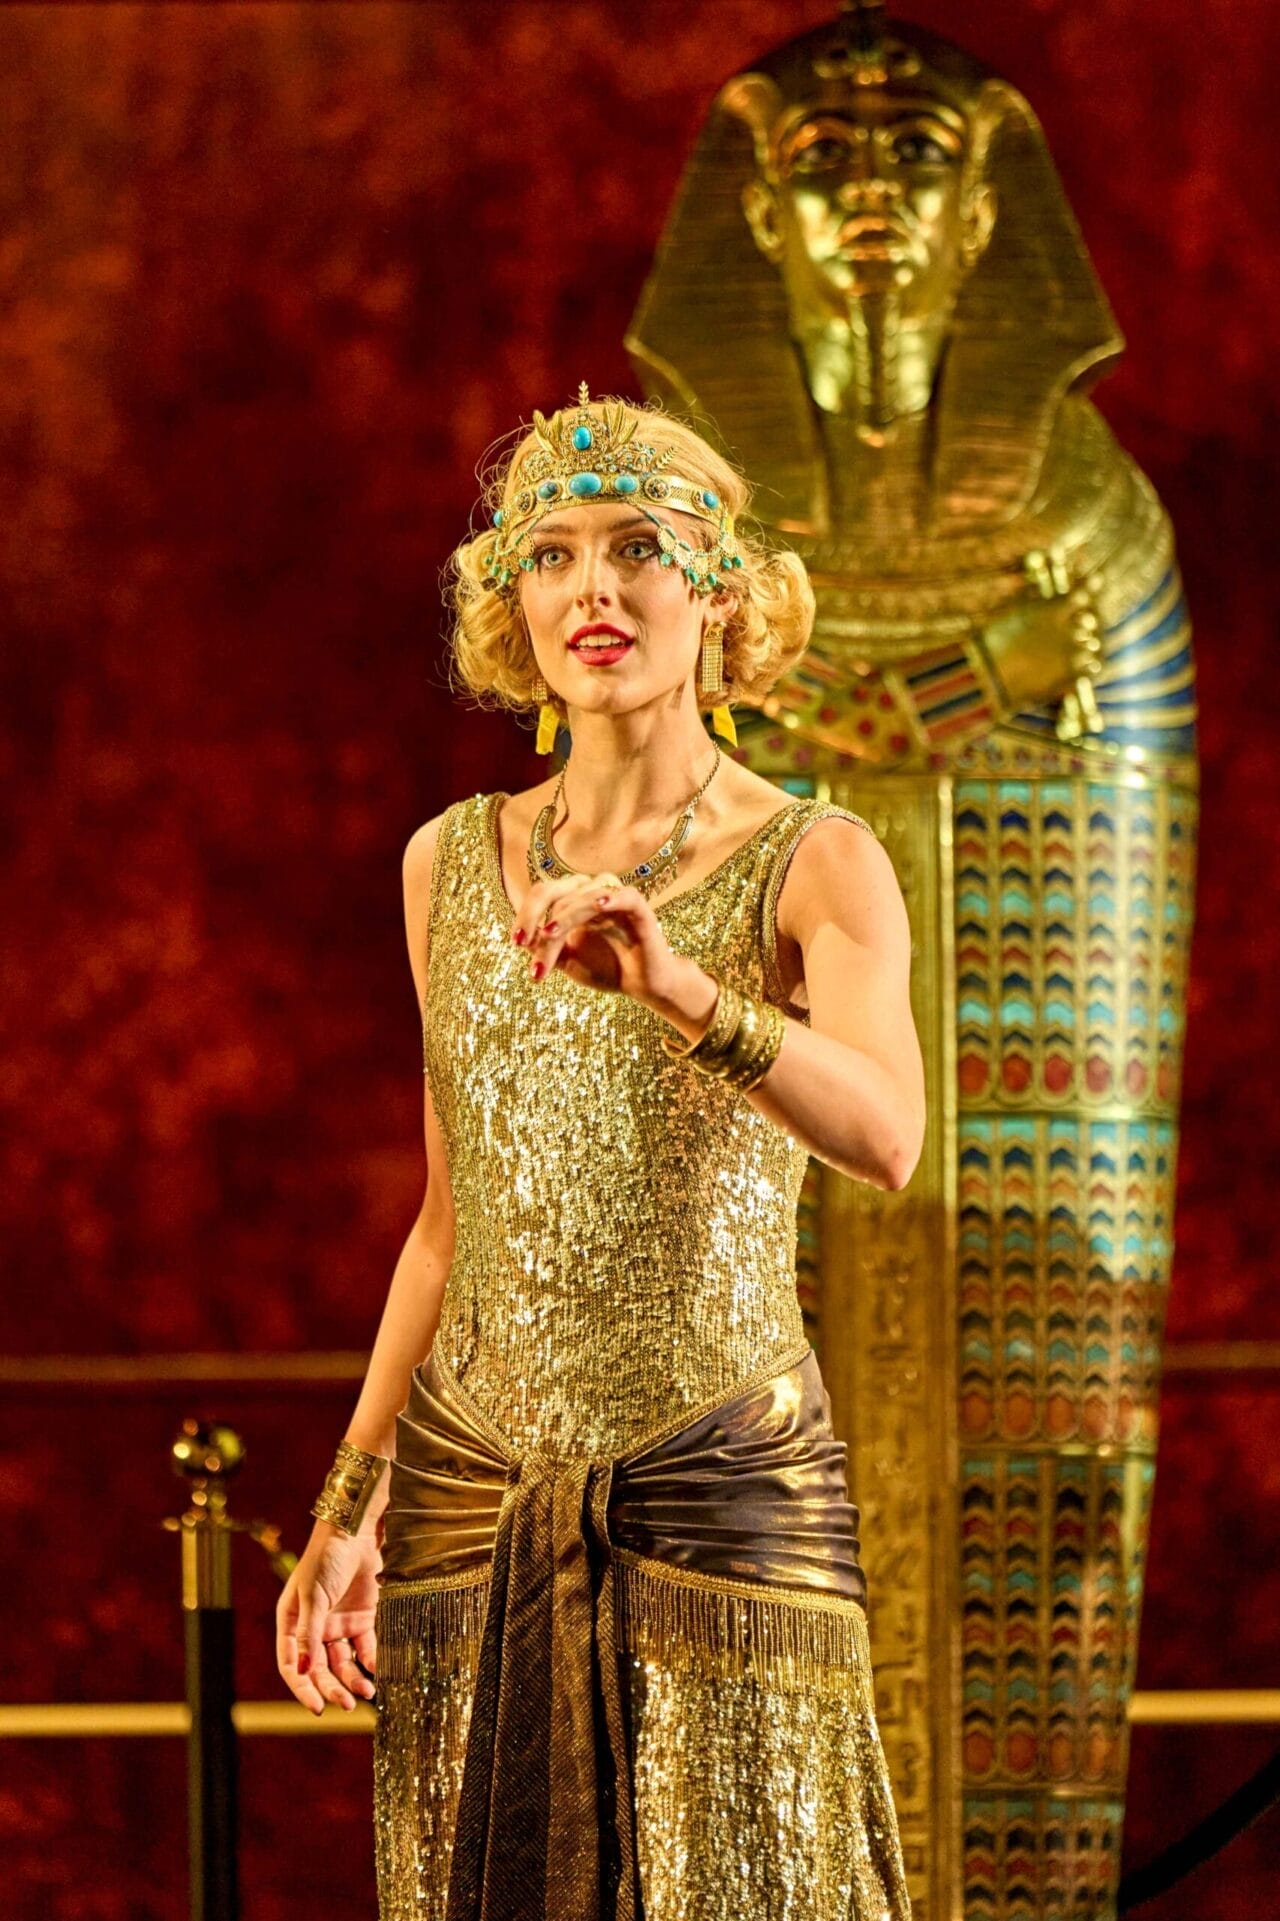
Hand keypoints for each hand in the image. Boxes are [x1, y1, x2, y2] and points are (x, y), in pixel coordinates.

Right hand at [276, 1521, 380, 1715]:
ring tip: (367, 1692)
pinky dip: (372, 1661)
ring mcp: (339, 1624)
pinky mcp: (362, 1618)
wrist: (357, 1531)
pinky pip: (366, 1647)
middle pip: (320, 1669)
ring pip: (344, 1663)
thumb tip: (304, 1672)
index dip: (302, 1688)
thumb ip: (311, 1634)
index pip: (293, 1664)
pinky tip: (380, 1671)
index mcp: (292, 1623)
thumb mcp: (314, 1596)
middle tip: (348, 1705)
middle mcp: (314, 1628)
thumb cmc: (326, 1559)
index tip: (318, 1706)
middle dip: (332, 1688)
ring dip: (353, 1679)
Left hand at [512, 871, 713, 1027]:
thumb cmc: (607, 968)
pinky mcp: (638, 906)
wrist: (642, 986)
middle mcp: (591, 892)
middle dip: (534, 915)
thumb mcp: (568, 960)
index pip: (542, 896)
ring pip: (581, 896)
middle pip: (555, 891)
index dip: (525, 914)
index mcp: (573, 900)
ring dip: (563, 918)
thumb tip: (520, 939)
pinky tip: (598, 907)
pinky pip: (623, 895)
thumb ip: (546, 947)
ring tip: (549, 936)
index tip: (516, 942)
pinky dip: (610, 897)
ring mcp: (614, 897)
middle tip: (523, 942)